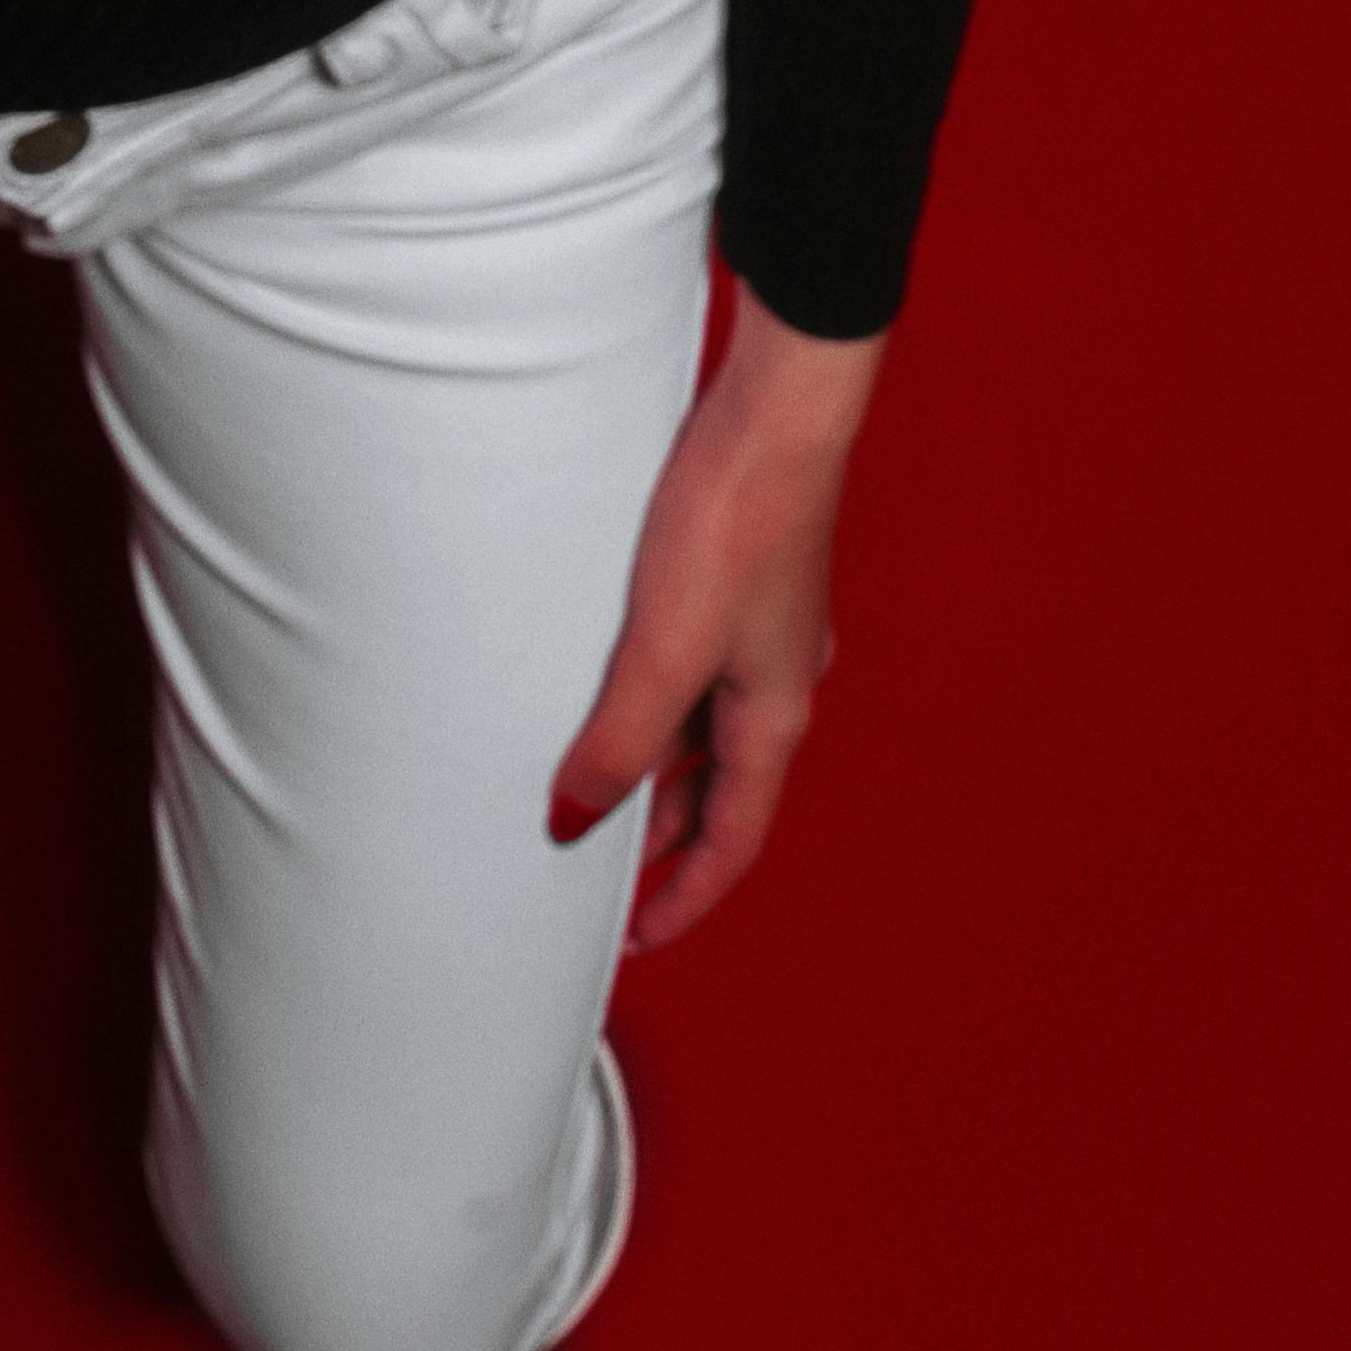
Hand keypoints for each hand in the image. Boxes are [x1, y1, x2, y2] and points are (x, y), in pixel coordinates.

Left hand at [549, 281, 883, 954]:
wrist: (775, 411)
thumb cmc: (735, 522)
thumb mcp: (662, 649)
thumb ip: (618, 742)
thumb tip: (574, 816)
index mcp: (775, 717)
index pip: (732, 840)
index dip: (685, 897)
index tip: (639, 939)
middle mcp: (776, 683)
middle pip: (717, 789)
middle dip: (660, 837)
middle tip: (594, 869)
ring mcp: (759, 632)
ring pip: (701, 730)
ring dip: (650, 767)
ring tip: (581, 787)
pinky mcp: (733, 582)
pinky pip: (689, 672)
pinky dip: (649, 704)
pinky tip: (602, 686)